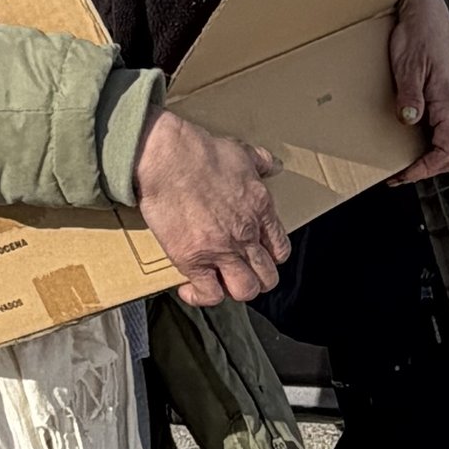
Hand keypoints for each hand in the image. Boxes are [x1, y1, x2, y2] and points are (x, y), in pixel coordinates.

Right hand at [131, 108, 287, 304]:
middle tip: (236, 271)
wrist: (168, 158)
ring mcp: (221, 250)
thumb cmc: (201, 152)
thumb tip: (275, 165)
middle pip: (267, 278)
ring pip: (244, 291)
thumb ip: (262, 162)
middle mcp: (246, 235)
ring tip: (218, 280)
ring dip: (232, 289)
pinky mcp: (193, 260)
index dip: (269, 258)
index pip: (280, 250)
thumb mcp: (241, 151)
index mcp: (261, 211)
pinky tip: (190, 287)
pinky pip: (208, 294)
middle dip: (254, 279)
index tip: (255, 254)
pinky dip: (200, 297)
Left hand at [388, 0, 448, 181]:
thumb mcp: (409, 64)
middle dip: (428, 170)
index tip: (404, 174)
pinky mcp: (443, 100)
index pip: (447, 150)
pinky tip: (411, 144)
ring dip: (430, 160)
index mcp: (448, 101)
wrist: (426, 13)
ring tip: (404, 165)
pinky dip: (430, 146)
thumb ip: (411, 94)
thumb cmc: (418, 34)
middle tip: (400, 175)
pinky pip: (443, 132)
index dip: (427, 168)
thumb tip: (410, 121)